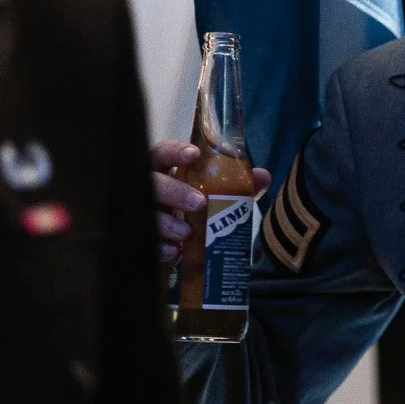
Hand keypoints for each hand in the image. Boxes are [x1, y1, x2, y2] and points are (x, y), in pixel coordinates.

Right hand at [152, 141, 270, 264]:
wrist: (174, 235)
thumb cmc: (192, 202)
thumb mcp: (215, 191)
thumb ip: (238, 183)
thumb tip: (263, 177)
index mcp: (165, 169)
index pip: (163, 152)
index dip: (175, 151)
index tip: (194, 154)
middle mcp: (148, 187)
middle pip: (152, 182)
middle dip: (175, 192)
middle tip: (199, 203)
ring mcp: (141, 211)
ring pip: (146, 213)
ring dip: (167, 223)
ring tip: (186, 233)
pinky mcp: (141, 235)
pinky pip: (146, 240)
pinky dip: (160, 247)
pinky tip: (175, 252)